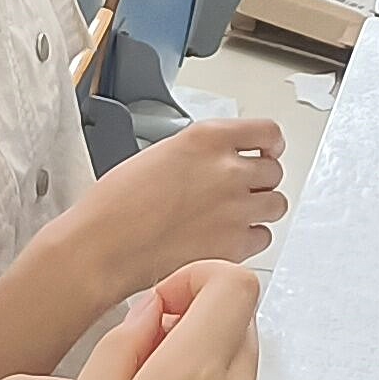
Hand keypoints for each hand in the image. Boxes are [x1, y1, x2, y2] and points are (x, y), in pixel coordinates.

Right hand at [53, 116, 283, 303]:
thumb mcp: (160, 153)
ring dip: (259, 209)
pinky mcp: (233, 245)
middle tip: (240, 190)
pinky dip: (249, 240)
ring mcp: (234, 208)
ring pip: (276, 204)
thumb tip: (222, 161)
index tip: (268, 151)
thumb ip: (201, 153)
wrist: (102, 247)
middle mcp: (227, 169)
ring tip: (232, 216)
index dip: (271, 144)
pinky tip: (224, 238)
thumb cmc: (115, 205)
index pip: (268, 132)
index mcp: (207, 138)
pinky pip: (262, 238)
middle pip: (274, 170)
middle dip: (260, 181)